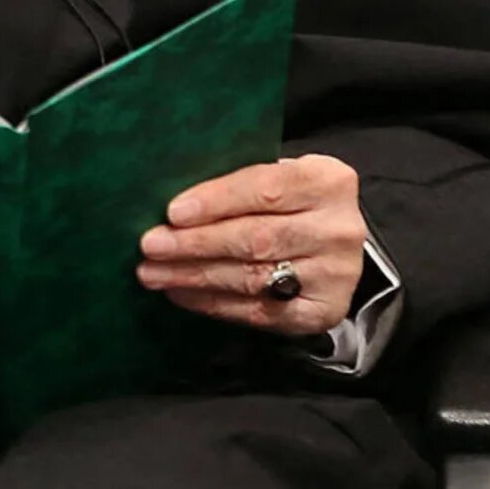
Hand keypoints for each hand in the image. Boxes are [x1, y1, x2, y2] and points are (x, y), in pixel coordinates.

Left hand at [134, 155, 365, 336]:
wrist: (332, 242)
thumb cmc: (288, 201)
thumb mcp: (276, 177)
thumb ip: (237, 184)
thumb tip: (171, 208)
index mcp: (328, 181)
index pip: (266, 189)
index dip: (216, 201)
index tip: (172, 213)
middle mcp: (338, 229)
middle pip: (257, 238)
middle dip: (195, 244)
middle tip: (150, 246)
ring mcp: (336, 275)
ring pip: (253, 276)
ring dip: (195, 276)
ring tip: (154, 273)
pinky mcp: (323, 312)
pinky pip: (260, 312)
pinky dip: (214, 303)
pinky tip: (182, 294)